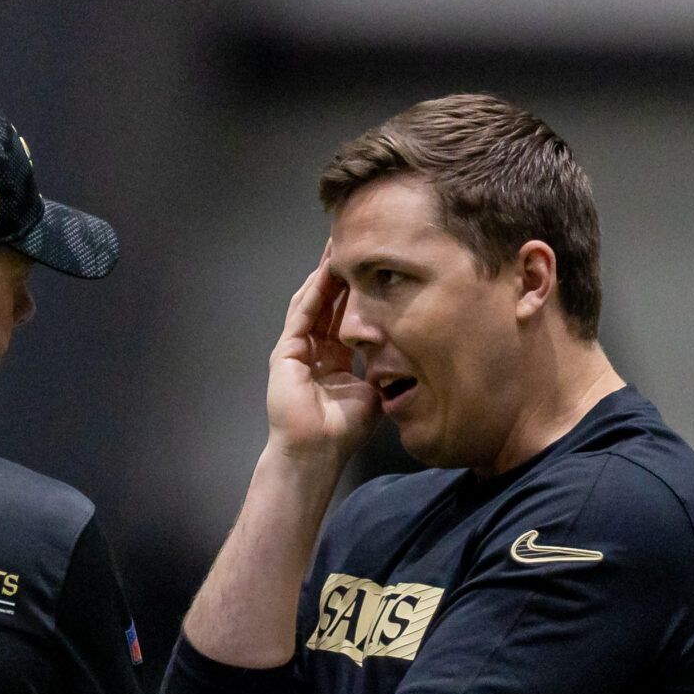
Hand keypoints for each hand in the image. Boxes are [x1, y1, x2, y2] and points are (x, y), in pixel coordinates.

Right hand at [265, 249, 380, 462]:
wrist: (317, 451)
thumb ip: (383, 367)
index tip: (372, 268)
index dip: (356, 292)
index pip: (344, 317)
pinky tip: (326, 271)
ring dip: (324, 275)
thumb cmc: (343, 430)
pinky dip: (314, 293)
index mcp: (334, 359)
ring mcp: (297, 349)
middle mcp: (314, 350)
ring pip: (312, 303)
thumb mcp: (373, 391)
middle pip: (326, 302)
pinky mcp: (286, 352)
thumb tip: (407, 348)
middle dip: (339, 274)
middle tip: (353, 243)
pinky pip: (303, 315)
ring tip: (337, 246)